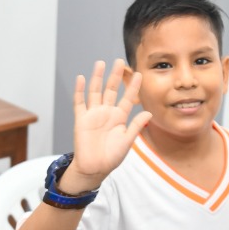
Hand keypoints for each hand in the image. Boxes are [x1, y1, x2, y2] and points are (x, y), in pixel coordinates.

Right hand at [64, 59, 150, 190]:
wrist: (94, 168)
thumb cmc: (111, 157)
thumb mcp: (127, 141)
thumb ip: (136, 126)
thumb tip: (149, 112)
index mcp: (119, 117)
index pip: (128, 98)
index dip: (132, 87)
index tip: (139, 74)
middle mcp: (106, 113)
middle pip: (111, 90)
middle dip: (115, 76)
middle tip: (119, 61)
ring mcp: (93, 115)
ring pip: (95, 92)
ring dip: (97, 78)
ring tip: (100, 63)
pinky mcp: (81, 120)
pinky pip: (79, 102)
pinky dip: (79, 90)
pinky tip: (80, 78)